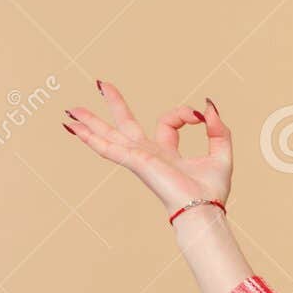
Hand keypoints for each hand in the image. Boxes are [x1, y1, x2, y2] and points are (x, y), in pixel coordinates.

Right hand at [61, 81, 231, 216]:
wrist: (203, 208)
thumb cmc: (211, 190)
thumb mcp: (221, 152)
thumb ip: (218, 128)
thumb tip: (208, 106)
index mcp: (168, 154)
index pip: (168, 123)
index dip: (184, 114)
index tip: (199, 117)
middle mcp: (150, 155)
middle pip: (126, 125)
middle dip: (115, 103)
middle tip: (100, 84)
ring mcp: (140, 159)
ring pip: (110, 135)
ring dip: (90, 122)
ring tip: (71, 110)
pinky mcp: (135, 162)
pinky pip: (108, 147)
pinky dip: (90, 137)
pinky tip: (73, 129)